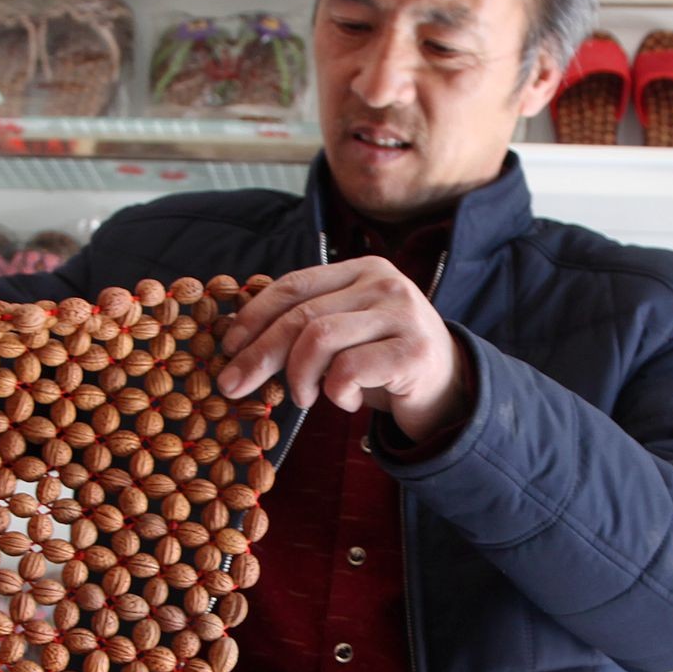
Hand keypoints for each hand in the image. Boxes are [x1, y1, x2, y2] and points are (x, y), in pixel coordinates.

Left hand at [217, 255, 470, 442]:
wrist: (446, 391)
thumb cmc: (382, 363)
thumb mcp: (343, 335)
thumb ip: (304, 326)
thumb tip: (237, 343)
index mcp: (361, 270)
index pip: (294, 285)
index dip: (253, 316)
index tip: (226, 347)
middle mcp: (384, 283)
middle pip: (300, 314)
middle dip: (258, 354)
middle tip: (233, 385)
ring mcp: (402, 314)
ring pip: (318, 339)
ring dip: (299, 377)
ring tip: (304, 397)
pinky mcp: (413, 350)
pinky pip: (348, 370)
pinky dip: (335, 393)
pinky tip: (347, 401)